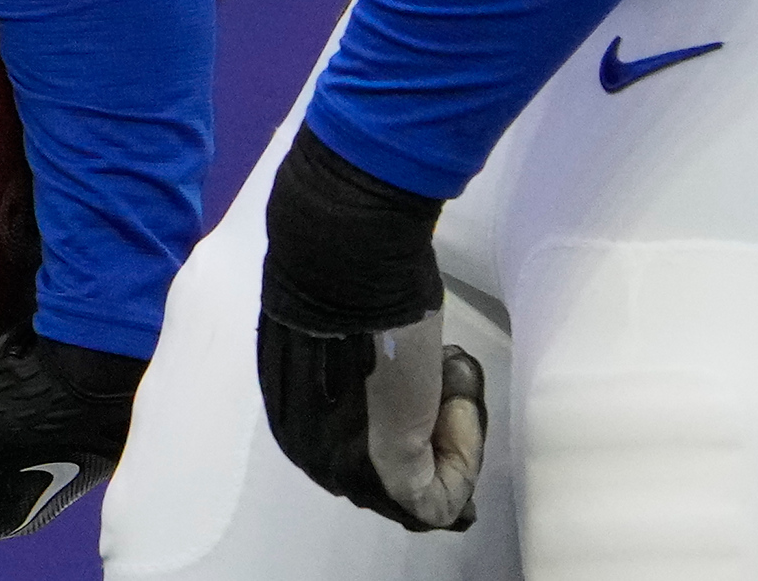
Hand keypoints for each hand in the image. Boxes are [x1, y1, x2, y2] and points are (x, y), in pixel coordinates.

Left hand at [256, 126, 486, 531]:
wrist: (347, 258)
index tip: (441, 382)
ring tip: (450, 368)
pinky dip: (465, 448)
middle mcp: (310, 451)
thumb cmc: (350, 276)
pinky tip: (454, 388)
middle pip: (394, 474)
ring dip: (452, 432)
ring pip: (422, 488)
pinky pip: (441, 499)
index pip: (362, 451)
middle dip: (435, 429)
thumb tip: (403, 390)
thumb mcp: (348, 333)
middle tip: (449, 373)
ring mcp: (344, 468)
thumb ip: (361, 372)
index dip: (417, 426)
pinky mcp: (386, 476)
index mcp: (293, 413)